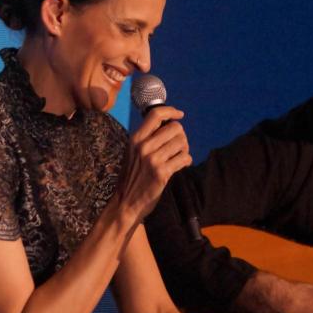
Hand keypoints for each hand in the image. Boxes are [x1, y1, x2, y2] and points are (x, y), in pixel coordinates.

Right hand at [117, 106, 191, 223]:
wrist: (126, 202)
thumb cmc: (132, 176)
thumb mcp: (133, 152)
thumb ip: (146, 138)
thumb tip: (168, 123)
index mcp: (136, 138)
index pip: (155, 114)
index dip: (171, 111)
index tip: (179, 114)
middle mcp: (144, 146)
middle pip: (175, 127)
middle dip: (182, 136)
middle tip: (179, 146)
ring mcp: (153, 160)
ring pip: (182, 143)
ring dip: (185, 150)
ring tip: (179, 157)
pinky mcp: (162, 173)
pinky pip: (184, 158)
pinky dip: (186, 161)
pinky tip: (181, 165)